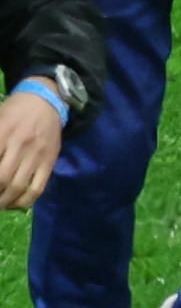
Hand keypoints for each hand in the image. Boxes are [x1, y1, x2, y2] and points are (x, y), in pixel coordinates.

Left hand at [0, 86, 63, 210]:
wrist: (45, 103)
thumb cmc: (15, 110)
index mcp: (2, 132)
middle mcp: (18, 145)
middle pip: (2, 178)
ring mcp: (35, 157)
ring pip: (18, 187)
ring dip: (5, 201)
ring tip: (0, 205)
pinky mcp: (48, 164)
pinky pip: (37, 189)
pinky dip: (25, 201)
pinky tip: (16, 204)